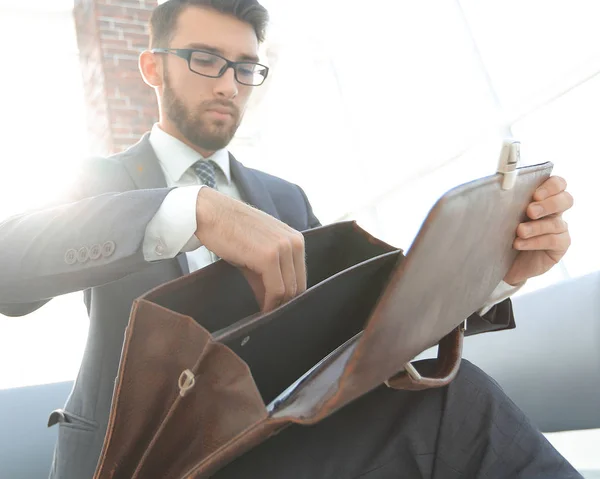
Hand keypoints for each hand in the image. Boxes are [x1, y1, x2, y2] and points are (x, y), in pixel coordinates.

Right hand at [194, 187, 305, 311]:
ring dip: (277, 305)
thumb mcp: (257, 253)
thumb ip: (269, 277)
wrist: (210, 213)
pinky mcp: (269, 257)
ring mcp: (283, 248)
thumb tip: (273, 303)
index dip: (291, 296)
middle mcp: (294, 242)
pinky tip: (262, 309)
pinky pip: (276, 290)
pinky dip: (270, 303)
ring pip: (289, 290)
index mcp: (295, 239)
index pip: (301, 276)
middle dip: (285, 303)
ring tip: (264, 313)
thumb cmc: (230, 231)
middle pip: (298, 285)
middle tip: (271, 314)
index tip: (278, 307)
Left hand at [504, 176, 573, 285]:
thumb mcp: (504, 215)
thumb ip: (508, 202)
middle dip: (548, 204)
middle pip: (566, 199)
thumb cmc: (504, 233)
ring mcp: (559, 228)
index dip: (551, 186)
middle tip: (530, 211)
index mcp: (543, 198)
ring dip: (536, 227)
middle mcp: (555, 211)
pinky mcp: (560, 245)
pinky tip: (519, 244)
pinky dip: (536, 242)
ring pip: (557, 223)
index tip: (535, 194)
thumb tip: (499, 188)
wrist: (505, 262)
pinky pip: (554, 240)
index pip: (558, 184)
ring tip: (520, 231)